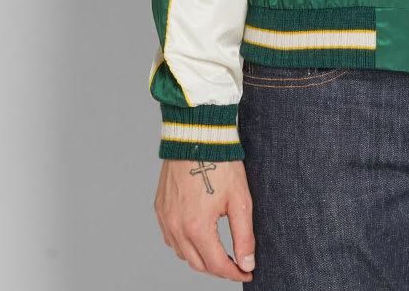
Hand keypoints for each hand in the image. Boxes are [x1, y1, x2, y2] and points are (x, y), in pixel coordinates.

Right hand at [155, 159, 254, 281]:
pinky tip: (198, 237)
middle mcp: (176, 227)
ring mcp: (165, 219)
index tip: (247, 272)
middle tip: (237, 264)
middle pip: (198, 264)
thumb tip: (247, 263)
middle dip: (219, 268)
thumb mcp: (239, 200)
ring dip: (201, 257)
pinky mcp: (160, 209)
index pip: (216, 265)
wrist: (197, 136)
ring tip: (220, 252)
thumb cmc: (220, 163)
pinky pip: (171, 238)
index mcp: (196, 227)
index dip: (234, 272)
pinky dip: (185, 244)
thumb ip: (244, 236)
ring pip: (182, 253)